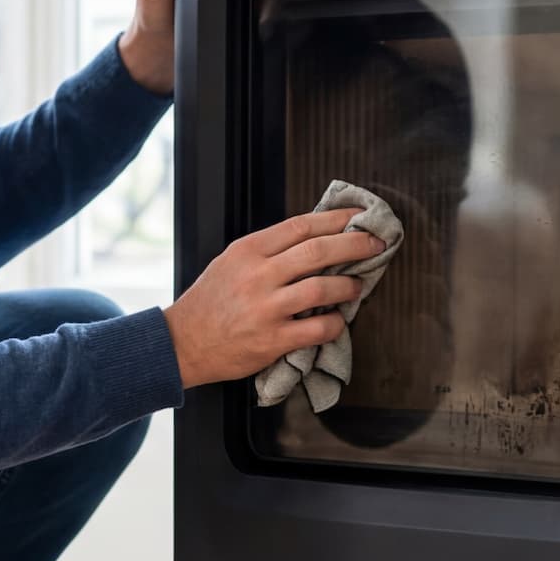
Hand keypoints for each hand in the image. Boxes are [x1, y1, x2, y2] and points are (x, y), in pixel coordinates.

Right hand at [163, 208, 385, 387]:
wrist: (184, 343)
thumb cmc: (210, 302)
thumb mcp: (230, 263)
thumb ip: (267, 250)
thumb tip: (313, 237)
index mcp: (248, 251)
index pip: (300, 226)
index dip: (335, 219)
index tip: (358, 217)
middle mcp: (258, 276)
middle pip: (318, 251)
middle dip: (354, 245)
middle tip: (375, 244)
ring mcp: (266, 309)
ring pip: (322, 288)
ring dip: (349, 286)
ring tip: (357, 286)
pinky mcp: (272, 340)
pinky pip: (317, 328)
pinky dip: (335, 323)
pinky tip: (338, 320)